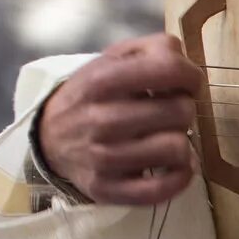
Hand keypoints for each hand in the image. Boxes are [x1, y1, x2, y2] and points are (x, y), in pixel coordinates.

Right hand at [34, 34, 202, 205]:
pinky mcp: (107, 189)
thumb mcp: (110, 60)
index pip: (168, 68)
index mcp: (101, 80)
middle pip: (180, 111)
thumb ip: (151, 49)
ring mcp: (103, 158)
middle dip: (184, 108)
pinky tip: (172, 164)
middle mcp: (100, 119)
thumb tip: (185, 62)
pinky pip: (163, 189)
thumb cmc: (91, 96)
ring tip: (165, 135)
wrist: (48, 138)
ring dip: (181, 141)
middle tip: (169, 111)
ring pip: (177, 149)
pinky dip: (180, 176)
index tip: (186, 83)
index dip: (190, 74)